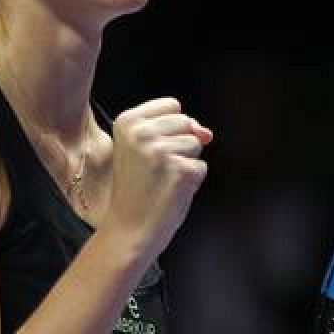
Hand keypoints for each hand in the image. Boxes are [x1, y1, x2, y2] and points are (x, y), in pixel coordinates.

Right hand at [101, 98, 212, 258]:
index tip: (150, 151)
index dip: (171, 129)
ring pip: (196, 144)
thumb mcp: (144, 151)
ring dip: (186, 163)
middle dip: (180, 146)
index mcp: (127, 121)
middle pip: (186, 122)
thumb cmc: (137, 190)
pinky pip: (201, 167)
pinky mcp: (180, 169)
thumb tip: (207, 133)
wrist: (129, 228)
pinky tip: (170, 191)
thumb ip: (175, 131)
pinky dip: (192, 181)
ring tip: (162, 180)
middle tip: (156, 170)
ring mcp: (161, 150)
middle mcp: (142, 132)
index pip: (172, 105)